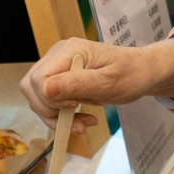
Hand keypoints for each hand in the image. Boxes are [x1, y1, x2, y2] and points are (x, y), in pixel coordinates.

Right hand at [20, 36, 173, 131]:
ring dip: (55, 116)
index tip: (75, 106)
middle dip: (50, 111)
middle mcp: (58, 54)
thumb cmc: (131, 75)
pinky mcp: (60, 77)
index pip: (38, 79)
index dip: (51, 99)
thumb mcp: (108, 83)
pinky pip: (48, 100)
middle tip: (77, 118)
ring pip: (37, 96)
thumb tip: (45, 89)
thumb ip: (76, 84)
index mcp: (69, 50)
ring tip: (83, 122)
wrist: (142, 72)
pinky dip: (60, 115)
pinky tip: (80, 118)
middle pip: (31, 87)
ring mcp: (57, 65)